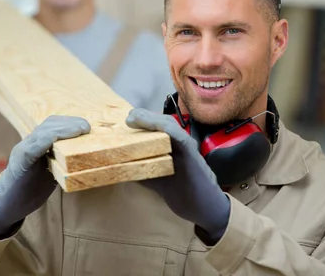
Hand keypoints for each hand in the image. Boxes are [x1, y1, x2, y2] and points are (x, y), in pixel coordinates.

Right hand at [0, 116, 90, 234]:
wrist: (9, 204)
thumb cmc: (32, 188)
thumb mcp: (50, 170)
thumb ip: (61, 159)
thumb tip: (84, 152)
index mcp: (36, 144)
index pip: (52, 125)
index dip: (69, 122)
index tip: (86, 126)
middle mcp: (28, 143)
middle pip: (49, 124)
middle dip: (69, 123)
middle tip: (86, 127)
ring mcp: (22, 150)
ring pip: (43, 132)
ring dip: (63, 129)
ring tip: (80, 130)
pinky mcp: (20, 162)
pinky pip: (34, 146)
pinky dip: (48, 139)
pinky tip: (59, 138)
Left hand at [126, 108, 230, 243]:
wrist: (203, 207)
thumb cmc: (182, 193)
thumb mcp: (156, 179)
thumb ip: (142, 170)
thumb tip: (121, 164)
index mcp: (172, 146)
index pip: (158, 126)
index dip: (143, 119)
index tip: (128, 120)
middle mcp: (180, 142)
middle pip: (162, 121)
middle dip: (144, 116)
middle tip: (129, 117)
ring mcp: (186, 146)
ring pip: (169, 125)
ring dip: (151, 119)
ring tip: (135, 118)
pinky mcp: (191, 153)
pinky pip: (179, 137)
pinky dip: (166, 128)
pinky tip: (154, 125)